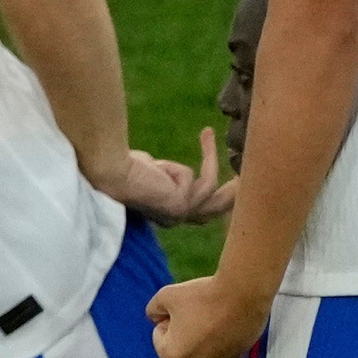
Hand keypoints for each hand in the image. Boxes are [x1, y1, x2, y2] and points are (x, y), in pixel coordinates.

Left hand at [102, 129, 237, 226]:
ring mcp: (179, 214)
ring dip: (217, 164)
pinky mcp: (182, 205)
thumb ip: (165, 173)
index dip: (216, 197)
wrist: (109, 169)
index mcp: (165, 211)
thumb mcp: (152, 169)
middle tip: (248, 182)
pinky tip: (188, 145)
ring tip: (216, 139)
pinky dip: (202, 156)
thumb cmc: (122, 165)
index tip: (232, 179)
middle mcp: (173, 218)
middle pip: (214, 213)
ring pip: (217, 198)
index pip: (197, 210)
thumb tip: (168, 169)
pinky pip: (203, 177)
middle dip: (233, 199)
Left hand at [144, 267, 265, 357]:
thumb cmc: (201, 296)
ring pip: (201, 350)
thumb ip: (153, 310)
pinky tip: (227, 321)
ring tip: (213, 315)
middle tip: (198, 312)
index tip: (184, 308)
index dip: (168, 317)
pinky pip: (221, 350)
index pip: (160, 335)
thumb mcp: (165, 295)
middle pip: (180, 347)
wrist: (243, 294)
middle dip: (183, 332)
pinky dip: (221, 338)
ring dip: (202, 337)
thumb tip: (156, 318)